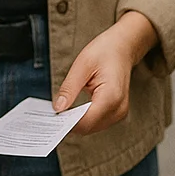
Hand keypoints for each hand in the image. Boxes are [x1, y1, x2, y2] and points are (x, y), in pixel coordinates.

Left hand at [54, 12, 157, 135]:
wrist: (122, 47)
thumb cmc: (104, 52)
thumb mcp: (81, 65)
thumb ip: (69, 88)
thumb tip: (58, 108)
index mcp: (111, 97)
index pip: (86, 121)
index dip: (67, 121)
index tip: (51, 117)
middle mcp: (118, 108)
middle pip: (89, 127)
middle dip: (70, 122)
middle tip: (53, 112)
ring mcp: (120, 112)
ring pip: (93, 128)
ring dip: (77, 121)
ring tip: (63, 110)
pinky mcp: (117, 112)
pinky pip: (98, 122)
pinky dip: (85, 118)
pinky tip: (74, 110)